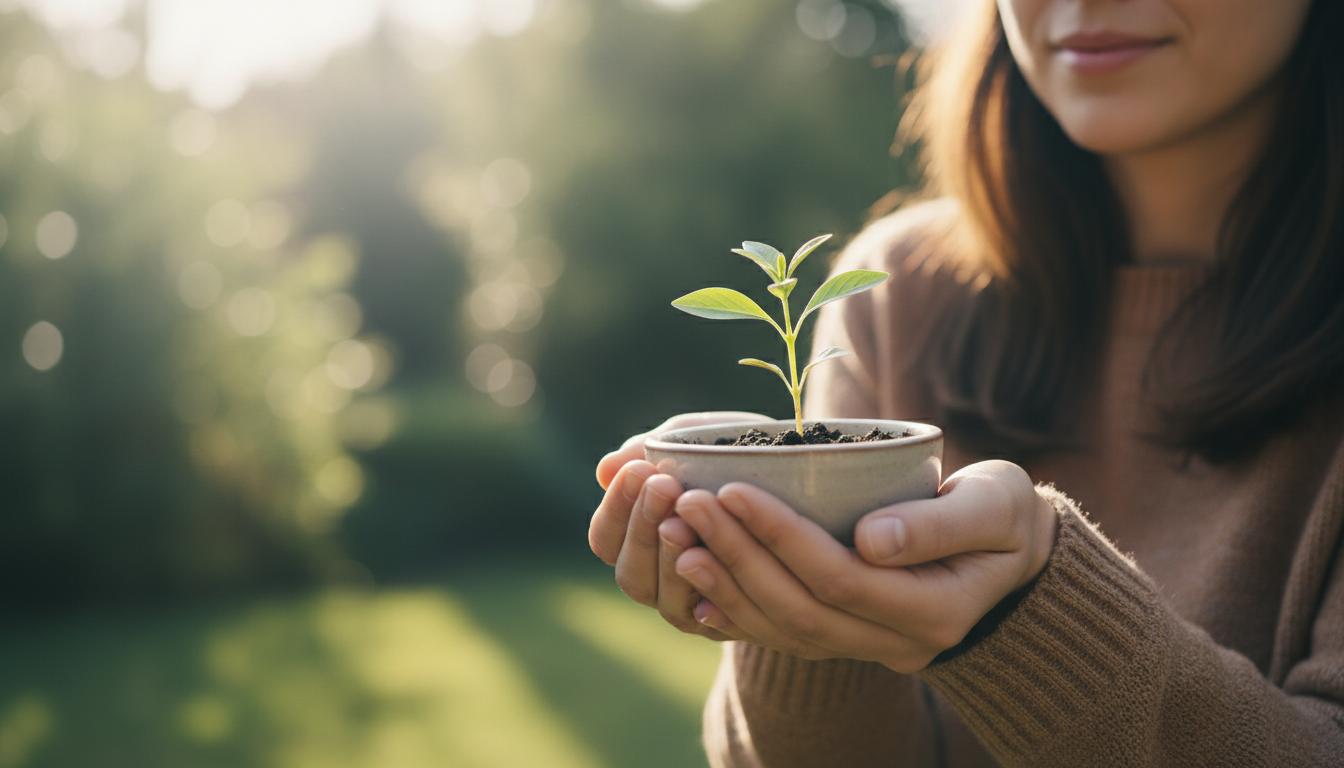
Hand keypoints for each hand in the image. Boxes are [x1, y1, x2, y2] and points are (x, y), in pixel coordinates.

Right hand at [588, 412, 768, 639]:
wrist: (811, 482)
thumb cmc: (741, 457)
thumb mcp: (698, 441)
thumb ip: (653, 449)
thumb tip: (605, 471)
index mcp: (640, 542)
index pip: (606, 539)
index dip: (616, 509)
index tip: (640, 471)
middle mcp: (662, 584)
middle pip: (631, 575)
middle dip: (644, 528)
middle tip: (666, 485)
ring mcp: (698, 609)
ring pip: (666, 601)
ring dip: (673, 556)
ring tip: (690, 512)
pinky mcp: (738, 626)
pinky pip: (717, 620)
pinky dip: (715, 588)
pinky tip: (719, 555)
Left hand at [670, 460, 1058, 670]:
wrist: (1015, 563)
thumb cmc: (1005, 518)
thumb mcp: (995, 507)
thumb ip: (939, 523)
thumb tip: (870, 538)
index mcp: (933, 611)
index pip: (840, 578)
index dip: (781, 536)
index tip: (733, 488)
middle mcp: (896, 645)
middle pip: (800, 608)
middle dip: (737, 554)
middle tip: (688, 504)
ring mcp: (868, 649)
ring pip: (784, 628)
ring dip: (724, 582)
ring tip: (676, 534)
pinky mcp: (846, 639)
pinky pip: (782, 635)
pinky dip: (733, 608)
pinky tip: (692, 578)